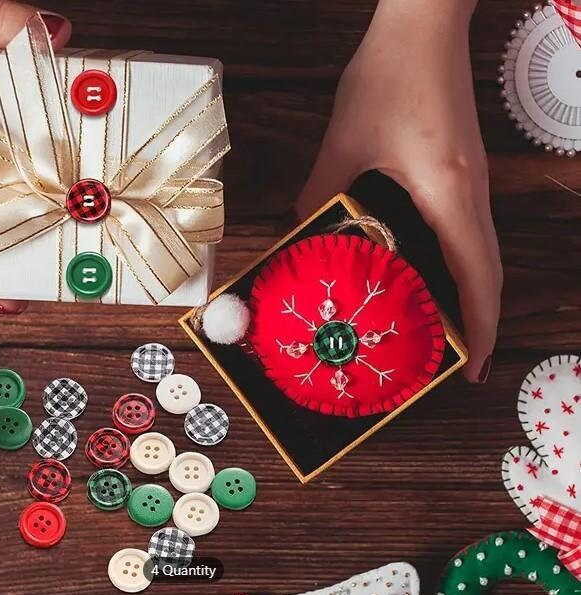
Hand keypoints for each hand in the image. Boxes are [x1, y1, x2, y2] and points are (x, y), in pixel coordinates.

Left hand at [297, 0, 500, 382]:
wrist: (423, 28)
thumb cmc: (389, 77)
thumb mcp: (343, 142)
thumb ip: (320, 193)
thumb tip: (297, 232)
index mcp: (447, 191)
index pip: (475, 275)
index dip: (478, 328)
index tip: (471, 369)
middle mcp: (470, 193)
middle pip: (488, 274)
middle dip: (478, 324)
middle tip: (454, 364)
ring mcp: (472, 183)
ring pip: (482, 255)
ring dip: (471, 297)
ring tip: (444, 332)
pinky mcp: (463, 171)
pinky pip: (469, 232)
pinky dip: (460, 266)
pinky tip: (433, 277)